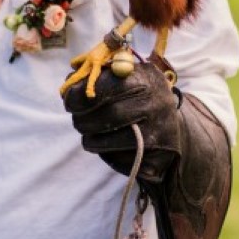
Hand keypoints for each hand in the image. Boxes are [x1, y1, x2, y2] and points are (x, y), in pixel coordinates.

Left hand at [63, 58, 180, 183]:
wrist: (170, 128)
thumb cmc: (137, 98)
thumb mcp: (125, 78)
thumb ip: (97, 76)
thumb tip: (69, 83)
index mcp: (148, 79)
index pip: (108, 85)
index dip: (82, 94)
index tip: (68, 100)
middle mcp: (158, 106)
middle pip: (110, 115)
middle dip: (84, 119)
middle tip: (77, 121)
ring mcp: (161, 135)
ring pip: (111, 142)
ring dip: (91, 139)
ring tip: (90, 133)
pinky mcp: (156, 162)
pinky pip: (119, 161)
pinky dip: (107, 155)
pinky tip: (111, 146)